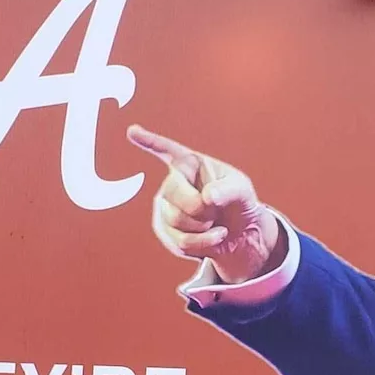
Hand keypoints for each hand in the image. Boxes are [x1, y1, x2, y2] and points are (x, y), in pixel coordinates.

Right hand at [128, 125, 281, 284]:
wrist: (240, 234)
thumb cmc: (238, 203)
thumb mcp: (242, 190)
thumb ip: (229, 189)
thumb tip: (207, 197)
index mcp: (189, 164)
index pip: (167, 150)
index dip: (149, 141)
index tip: (132, 131)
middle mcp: (172, 183)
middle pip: (173, 192)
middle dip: (200, 206)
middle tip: (216, 209)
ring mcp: (165, 207)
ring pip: (176, 220)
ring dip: (204, 227)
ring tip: (214, 222)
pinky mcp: (165, 231)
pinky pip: (180, 241)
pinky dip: (204, 243)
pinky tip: (214, 236)